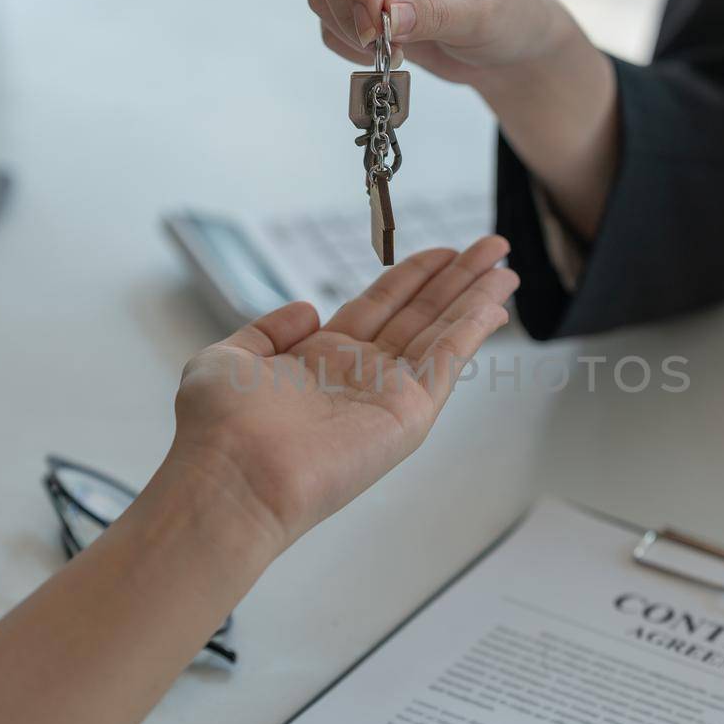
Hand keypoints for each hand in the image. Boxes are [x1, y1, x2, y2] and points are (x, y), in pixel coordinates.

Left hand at [169, 238, 517, 557]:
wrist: (231, 476)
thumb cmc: (218, 429)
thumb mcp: (227, 358)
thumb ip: (266, 330)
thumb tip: (306, 310)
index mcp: (321, 360)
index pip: (380, 307)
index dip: (413, 276)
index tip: (444, 252)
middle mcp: (360, 376)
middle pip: (421, 314)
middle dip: (457, 279)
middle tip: (493, 247)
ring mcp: (388, 396)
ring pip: (442, 333)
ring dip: (476, 297)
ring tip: (506, 265)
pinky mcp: (408, 414)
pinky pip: (446, 360)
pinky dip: (472, 329)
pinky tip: (495, 301)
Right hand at [308, 0, 618, 241]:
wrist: (506, 44)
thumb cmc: (509, 18)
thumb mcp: (482, 18)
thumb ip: (434, 14)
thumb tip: (384, 15)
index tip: (374, 29)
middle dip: (347, 5)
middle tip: (380, 47)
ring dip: (344, 25)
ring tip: (393, 52)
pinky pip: (325, 8)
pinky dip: (344, 38)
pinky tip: (384, 52)